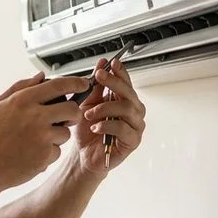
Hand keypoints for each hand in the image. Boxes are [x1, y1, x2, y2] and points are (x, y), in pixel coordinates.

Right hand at [0, 72, 90, 191]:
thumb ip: (20, 88)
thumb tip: (41, 76)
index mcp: (22, 100)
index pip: (59, 85)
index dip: (75, 83)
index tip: (82, 84)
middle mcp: (34, 116)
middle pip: (72, 109)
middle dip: (73, 113)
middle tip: (67, 118)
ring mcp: (41, 137)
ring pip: (66, 132)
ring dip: (57, 136)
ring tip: (35, 141)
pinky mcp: (45, 156)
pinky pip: (57, 151)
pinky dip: (47, 154)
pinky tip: (30, 154)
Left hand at [74, 57, 145, 176]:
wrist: (83, 155)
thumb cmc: (87, 131)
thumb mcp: (88, 104)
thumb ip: (95, 86)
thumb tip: (101, 64)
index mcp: (123, 101)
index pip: (126, 82)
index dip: (120, 72)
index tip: (111, 63)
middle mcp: (133, 111)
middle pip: (128, 93)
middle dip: (113, 82)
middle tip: (98, 77)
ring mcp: (135, 126)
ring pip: (126, 109)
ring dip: (104, 108)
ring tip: (89, 114)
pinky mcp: (133, 141)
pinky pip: (124, 129)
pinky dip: (107, 126)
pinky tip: (95, 127)